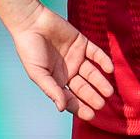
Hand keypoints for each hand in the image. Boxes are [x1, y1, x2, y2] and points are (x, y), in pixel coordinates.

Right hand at [9, 6, 114, 120]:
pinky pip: (96, 54)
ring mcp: (77, 57)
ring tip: (108, 92)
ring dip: (101, 82)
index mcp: (57, 80)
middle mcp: (68, 71)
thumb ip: (51, 90)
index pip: (71, 98)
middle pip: (84, 88)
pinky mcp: (82, 43)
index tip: (91, 115)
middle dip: (92, 97)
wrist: (31, 23)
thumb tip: (62, 108)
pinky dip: (104, 61)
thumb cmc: (29, 50)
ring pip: (92, 73)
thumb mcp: (38, 73)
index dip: (80, 107)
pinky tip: (109, 69)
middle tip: (101, 104)